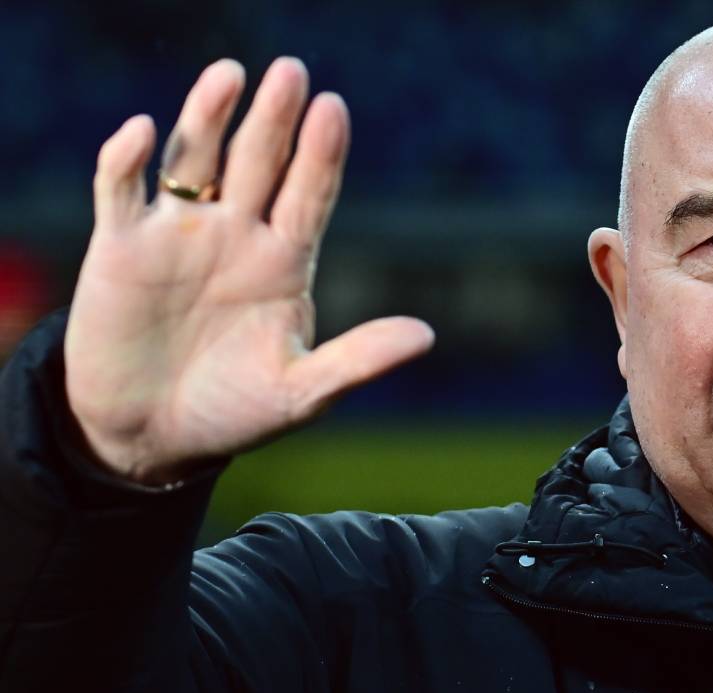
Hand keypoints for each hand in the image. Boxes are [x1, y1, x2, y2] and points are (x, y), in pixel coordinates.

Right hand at [64, 58, 434, 483]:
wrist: (153, 435)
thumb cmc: (235, 411)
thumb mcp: (302, 391)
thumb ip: (359, 360)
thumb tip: (427, 335)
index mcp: (285, 261)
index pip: (310, 193)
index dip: (320, 153)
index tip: (334, 109)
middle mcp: (235, 235)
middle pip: (259, 162)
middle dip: (274, 119)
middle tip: (291, 72)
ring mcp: (178, 236)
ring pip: (194, 161)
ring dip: (208, 119)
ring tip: (230, 75)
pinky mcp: (120, 248)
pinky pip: (120, 191)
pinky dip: (126, 161)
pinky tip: (143, 132)